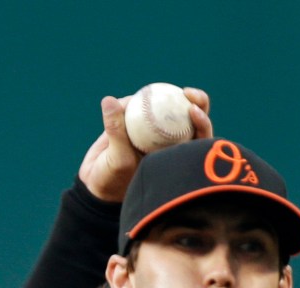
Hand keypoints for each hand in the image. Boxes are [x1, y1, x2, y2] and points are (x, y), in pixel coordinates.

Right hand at [79, 87, 212, 202]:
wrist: (96, 181)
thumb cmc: (111, 180)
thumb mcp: (117, 159)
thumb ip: (116, 131)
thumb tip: (110, 101)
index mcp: (175, 158)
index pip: (199, 140)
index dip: (203, 123)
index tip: (193, 110)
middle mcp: (169, 143)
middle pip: (191, 121)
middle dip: (196, 102)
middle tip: (187, 93)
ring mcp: (155, 132)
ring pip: (166, 108)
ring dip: (160, 96)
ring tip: (139, 99)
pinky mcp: (138, 122)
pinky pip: (140, 105)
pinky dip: (133, 100)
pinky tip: (123, 103)